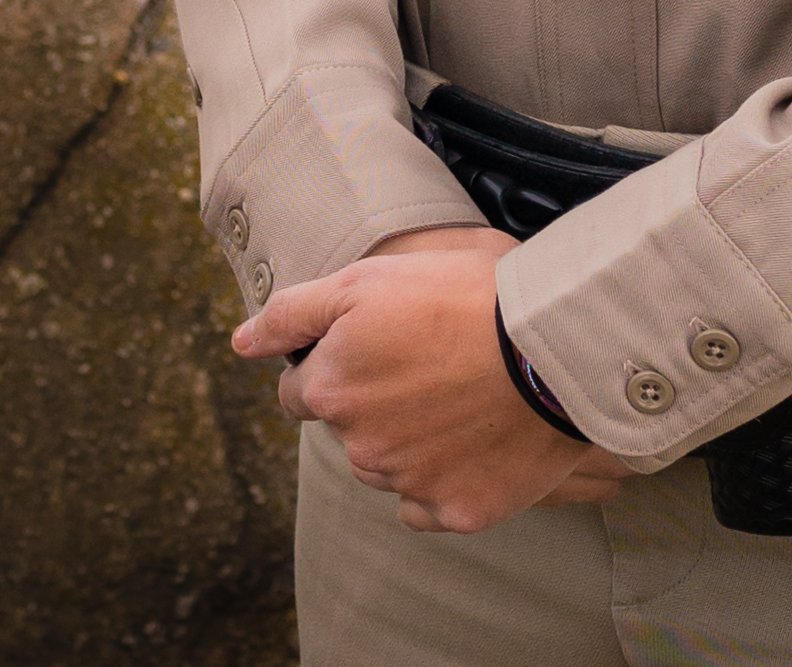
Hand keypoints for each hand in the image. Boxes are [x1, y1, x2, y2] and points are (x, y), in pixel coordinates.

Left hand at [232, 225, 627, 533]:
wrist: (552, 345)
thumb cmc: (461, 296)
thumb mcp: (366, 280)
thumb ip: (293, 312)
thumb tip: (240, 342)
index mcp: (330, 387)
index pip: (301, 388)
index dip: (334, 360)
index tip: (376, 343)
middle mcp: (359, 446)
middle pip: (346, 427)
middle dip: (371, 400)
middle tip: (425, 360)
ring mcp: (409, 485)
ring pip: (386, 466)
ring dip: (406, 438)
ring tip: (456, 393)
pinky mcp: (457, 512)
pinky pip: (429, 504)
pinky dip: (442, 477)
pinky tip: (471, 438)